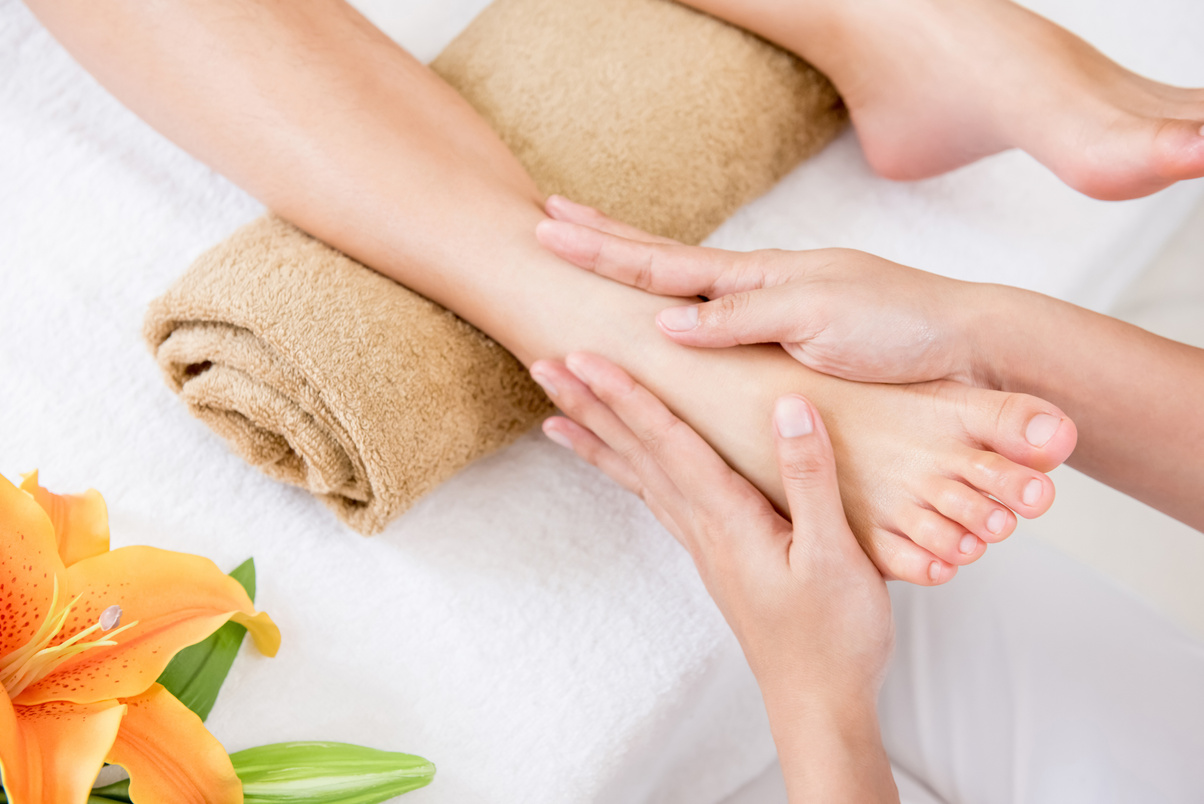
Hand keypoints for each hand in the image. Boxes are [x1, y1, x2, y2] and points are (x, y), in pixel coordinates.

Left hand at [528, 353, 893, 718]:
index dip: (626, 395)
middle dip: (590, 407)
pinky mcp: (716, 559)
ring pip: (639, 478)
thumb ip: (809, 478)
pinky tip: (623, 466)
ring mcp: (705, 546)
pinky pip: (658, 501)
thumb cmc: (835, 636)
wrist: (819, 706)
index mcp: (730, 519)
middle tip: (544, 367)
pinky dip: (630, 474)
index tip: (583, 358)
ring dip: (598, 439)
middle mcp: (704, 529)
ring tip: (555, 415)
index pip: (667, 442)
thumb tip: (786, 406)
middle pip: (637, 455)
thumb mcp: (837, 554)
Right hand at [536, 195, 987, 385]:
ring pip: (684, 280)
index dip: (603, 249)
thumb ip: (742, 320)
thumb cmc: (897, 329)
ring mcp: (770, 304)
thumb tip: (664, 323)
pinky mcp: (787, 332)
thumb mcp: (817, 321)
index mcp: (756, 278)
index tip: (549, 228)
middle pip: (662, 257)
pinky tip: (666, 308)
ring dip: (631, 263)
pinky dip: (675, 301)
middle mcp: (755, 286)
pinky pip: (713, 312)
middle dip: (602, 239)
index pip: (662, 260)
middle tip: (546, 219)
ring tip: (590, 248)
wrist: (960, 341)